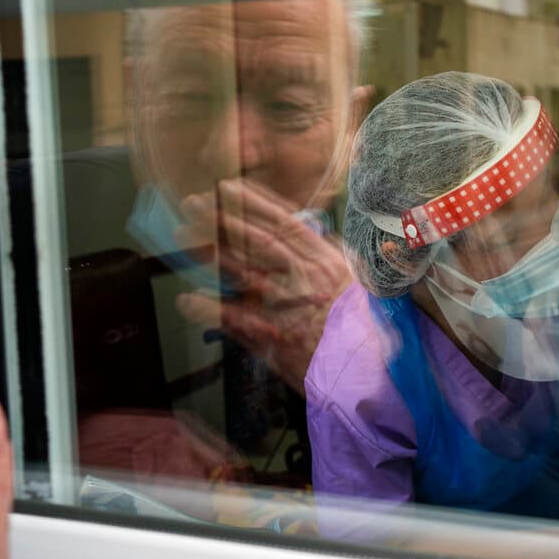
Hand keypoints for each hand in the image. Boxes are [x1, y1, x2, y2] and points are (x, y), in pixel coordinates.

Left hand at [174, 178, 352, 396]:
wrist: (375, 369)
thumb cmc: (372, 329)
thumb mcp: (361, 286)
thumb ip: (334, 265)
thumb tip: (316, 245)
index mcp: (326, 261)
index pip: (285, 223)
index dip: (253, 204)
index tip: (228, 189)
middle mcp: (302, 276)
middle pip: (255, 240)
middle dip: (222, 220)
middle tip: (194, 204)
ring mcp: (285, 305)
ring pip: (240, 270)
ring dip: (210, 253)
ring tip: (184, 238)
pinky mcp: (273, 337)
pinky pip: (234, 320)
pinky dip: (209, 310)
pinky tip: (186, 301)